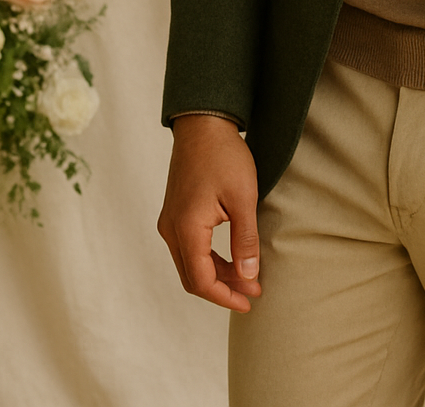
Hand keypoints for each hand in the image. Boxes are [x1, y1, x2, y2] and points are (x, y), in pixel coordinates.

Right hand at [157, 115, 261, 312]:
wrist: (203, 124)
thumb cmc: (224, 156)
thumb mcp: (243, 198)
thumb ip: (245, 240)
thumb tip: (248, 276)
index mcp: (186, 229)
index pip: (201, 281)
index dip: (226, 296)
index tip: (250, 301)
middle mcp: (171, 230)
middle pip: (193, 277)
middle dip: (223, 289)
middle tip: (253, 290)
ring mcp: (170, 222)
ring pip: (190, 264)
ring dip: (217, 275)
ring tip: (248, 277)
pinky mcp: (175, 214)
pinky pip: (189, 248)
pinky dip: (209, 259)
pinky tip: (232, 259)